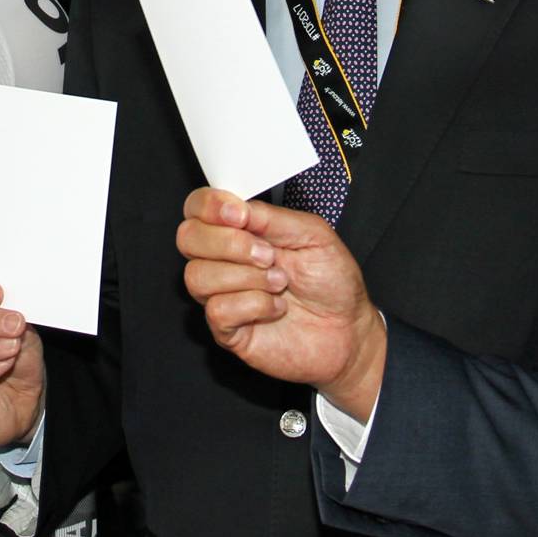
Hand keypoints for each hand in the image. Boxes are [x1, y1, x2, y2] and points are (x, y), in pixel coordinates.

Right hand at [177, 188, 386, 421]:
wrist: (349, 331)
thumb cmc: (332, 282)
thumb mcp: (314, 235)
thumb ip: (273, 217)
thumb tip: (237, 207)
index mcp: (240, 230)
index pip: (197, 207)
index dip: (209, 206)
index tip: (239, 215)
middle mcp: (224, 261)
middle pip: (188, 238)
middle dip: (228, 243)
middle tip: (268, 254)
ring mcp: (222, 295)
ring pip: (197, 276)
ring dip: (245, 277)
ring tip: (279, 282)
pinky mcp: (226, 330)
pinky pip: (217, 310)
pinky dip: (253, 305)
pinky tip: (276, 308)